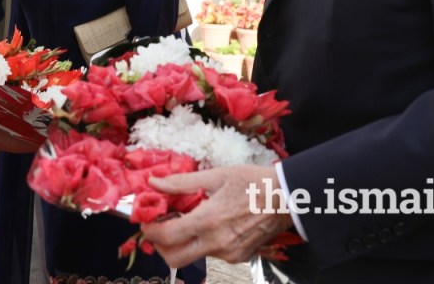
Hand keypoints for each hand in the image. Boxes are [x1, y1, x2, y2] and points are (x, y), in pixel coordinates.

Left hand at [139, 165, 292, 268]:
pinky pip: (211, 254)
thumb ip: (182, 183)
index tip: (145, 221)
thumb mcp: (216, 175)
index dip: (149, 231)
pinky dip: (202, 243)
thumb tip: (154, 183)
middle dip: (160, 246)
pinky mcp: (239, 258)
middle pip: (174, 259)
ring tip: (187, 219)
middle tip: (160, 227)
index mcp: (209, 220)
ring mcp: (229, 254)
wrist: (288, 198)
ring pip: (193, 257)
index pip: (167, 237)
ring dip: (182, 243)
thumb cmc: (253, 182)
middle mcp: (217, 243)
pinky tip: (209, 224)